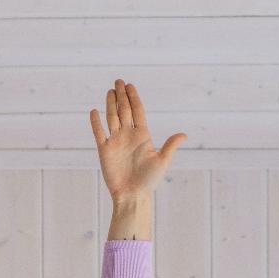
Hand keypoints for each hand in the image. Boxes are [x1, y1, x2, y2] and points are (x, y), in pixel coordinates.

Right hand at [89, 79, 187, 199]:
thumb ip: (170, 145)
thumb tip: (184, 135)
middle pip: (124, 110)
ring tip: (110, 91)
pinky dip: (96, 123)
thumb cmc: (149, 181)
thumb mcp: (162, 161)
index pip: (137, 111)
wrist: (133, 196)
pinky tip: (94, 111)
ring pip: (112, 118)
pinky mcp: (104, 151)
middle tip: (119, 81)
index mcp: (142, 135)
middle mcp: (128, 136)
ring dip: (110, 104)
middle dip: (121, 96)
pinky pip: (99, 133)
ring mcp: (116, 142)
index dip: (134, 98)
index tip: (130, 85)